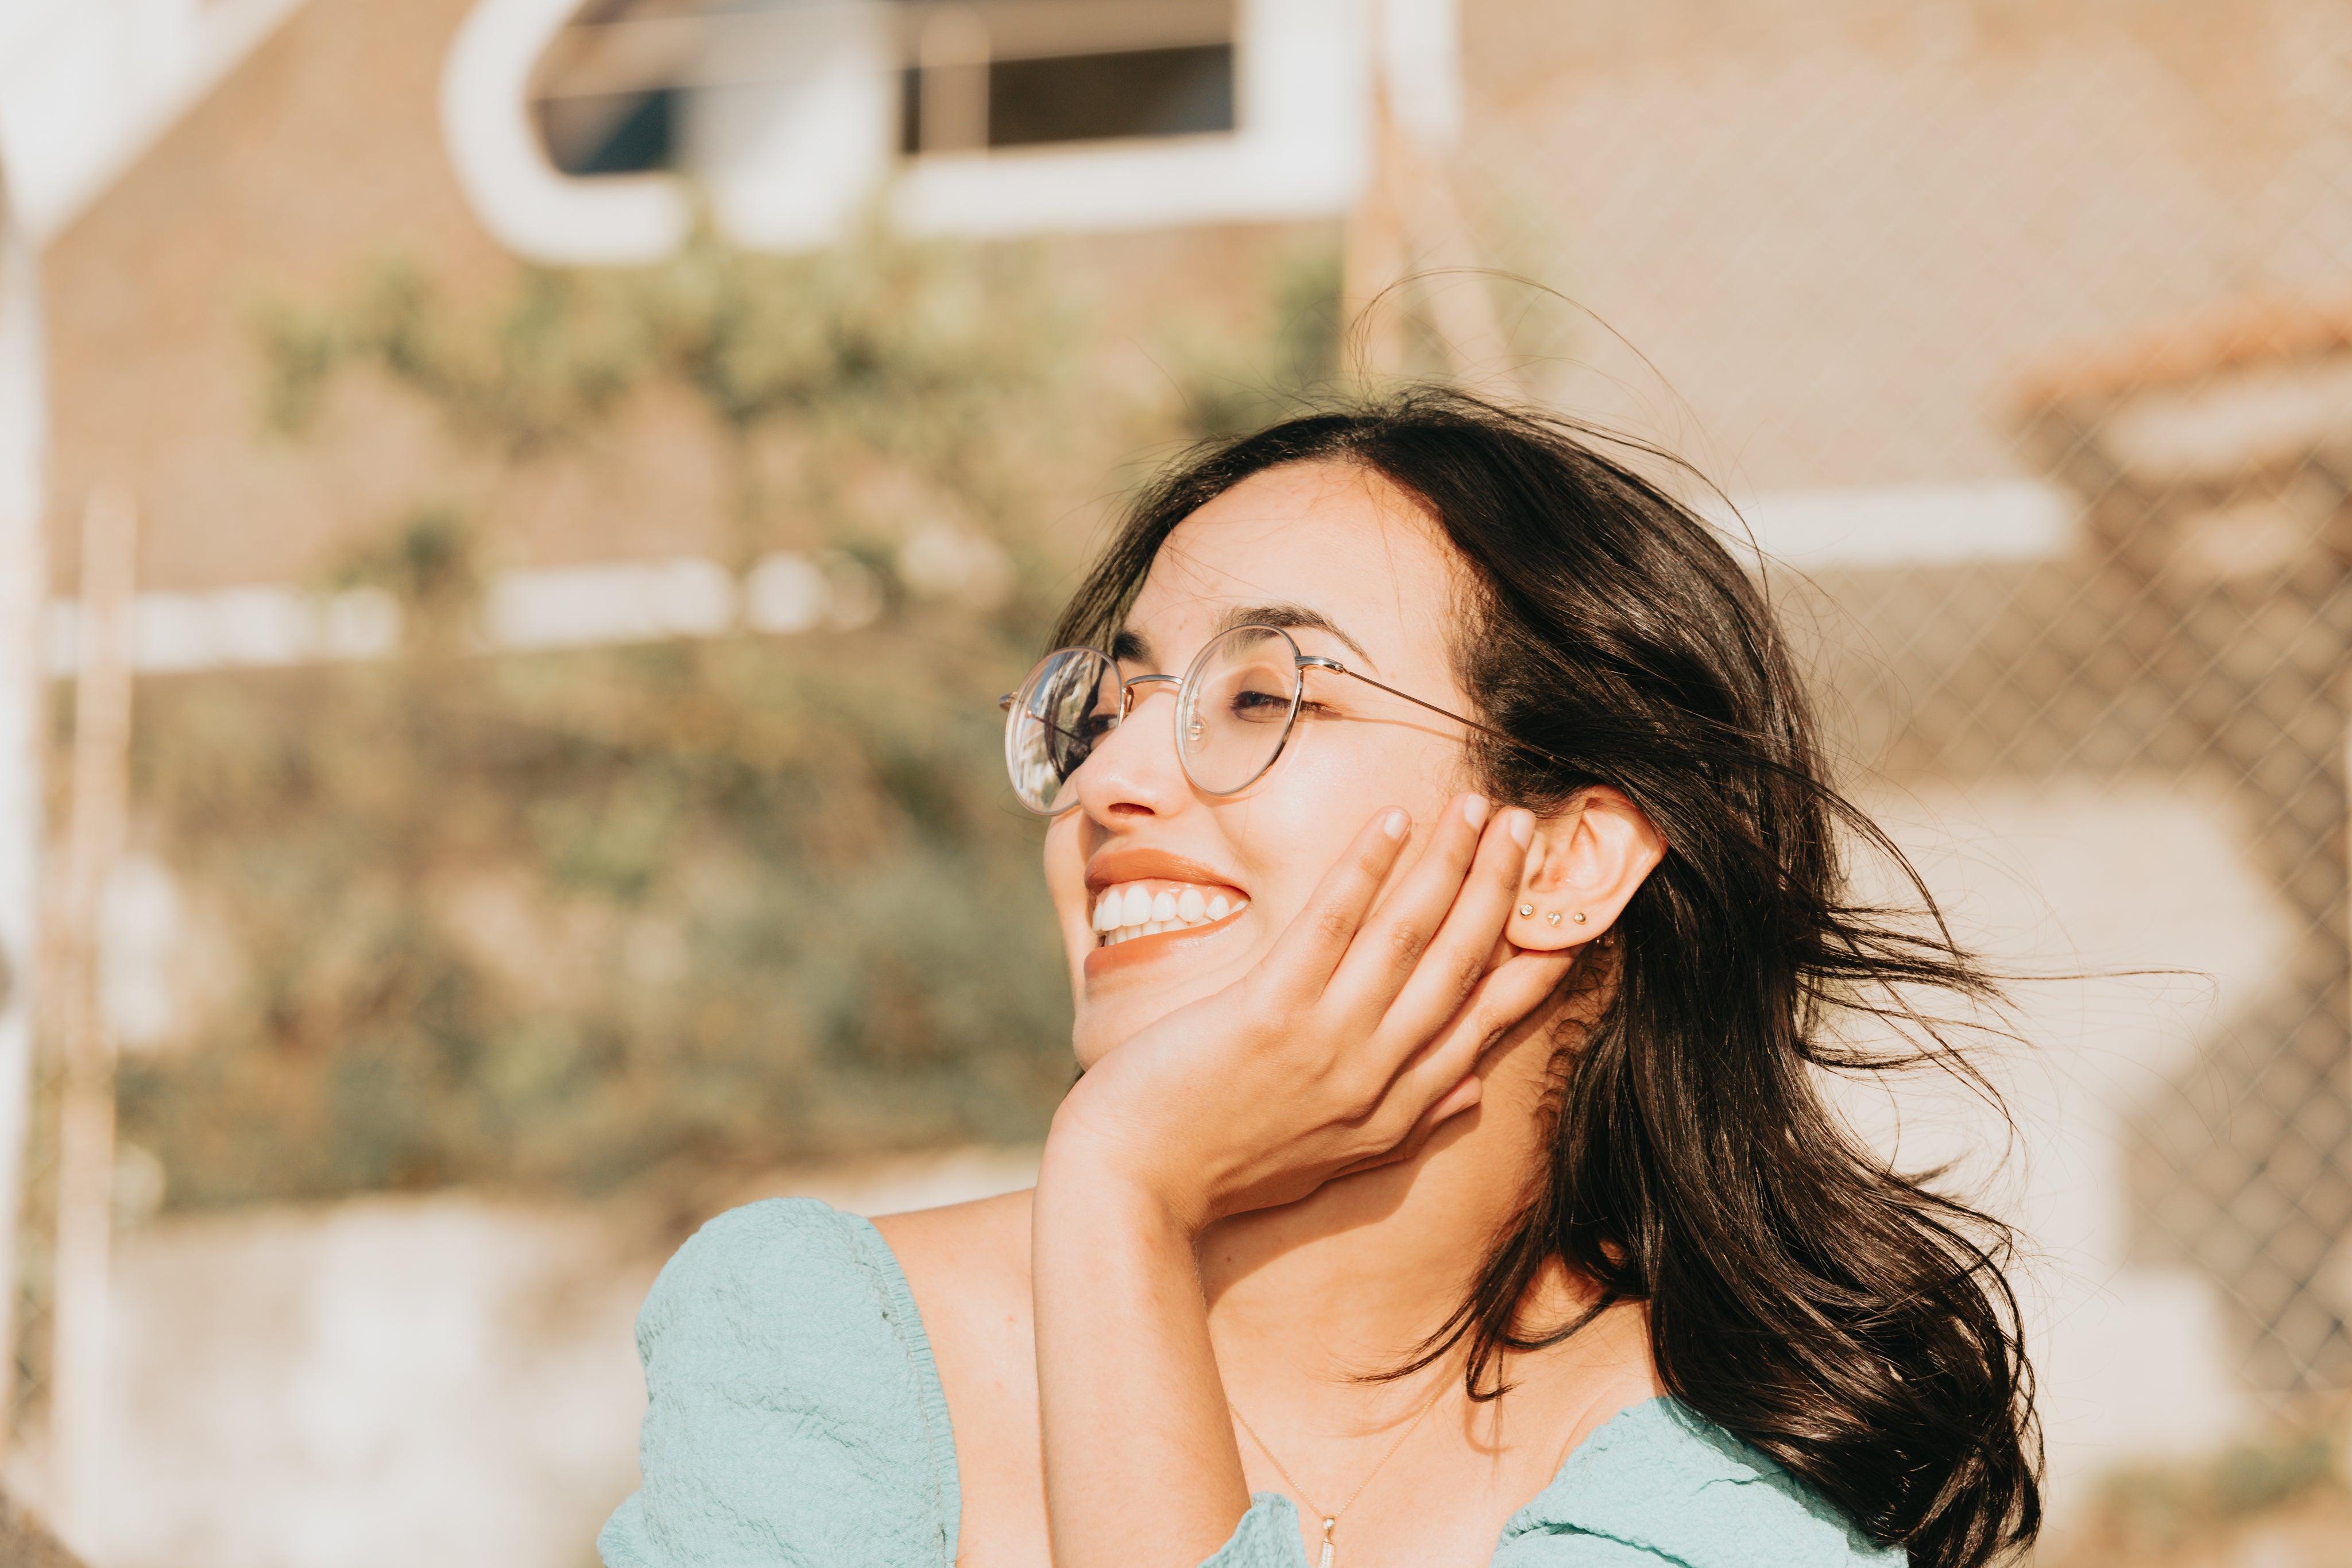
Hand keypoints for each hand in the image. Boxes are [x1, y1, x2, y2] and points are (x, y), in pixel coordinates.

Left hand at [1046, 794, 1575, 1231]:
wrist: (1130, 1189)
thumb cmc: (1218, 1170)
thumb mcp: (1329, 1162)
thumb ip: (1407, 1123)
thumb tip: (1475, 1089)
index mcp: (1390, 1111)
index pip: (1479, 1027)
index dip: (1527, 970)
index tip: (1568, 922)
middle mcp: (1372, 1076)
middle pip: (1457, 966)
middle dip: (1497, 891)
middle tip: (1522, 830)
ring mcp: (1325, 1044)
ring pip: (1408, 935)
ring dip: (1448, 863)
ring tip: (1476, 808)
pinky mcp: (1268, 1014)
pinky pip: (1330, 925)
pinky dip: (1366, 870)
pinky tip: (1391, 822)